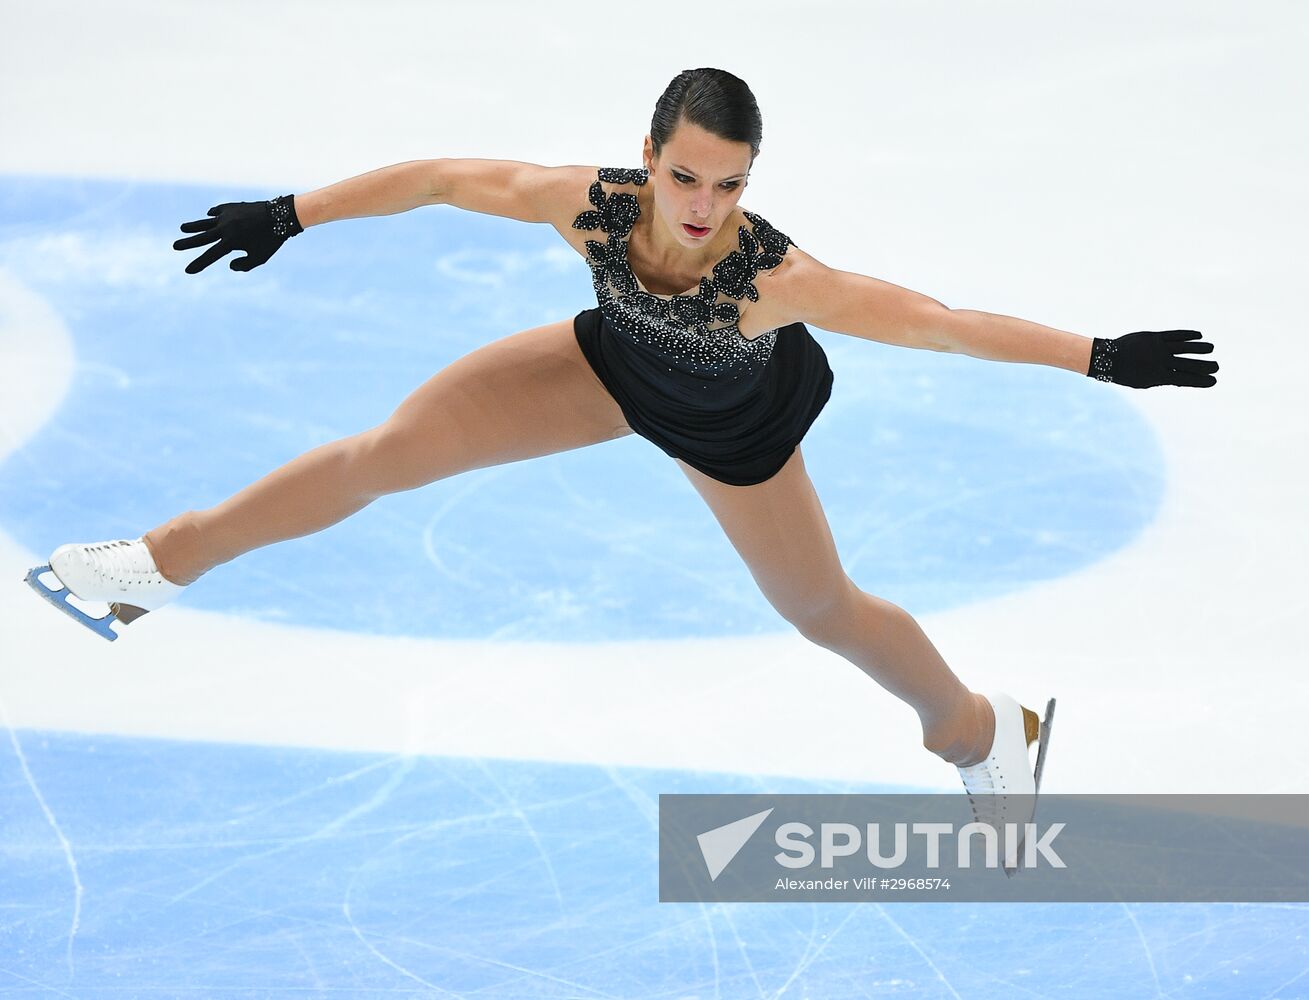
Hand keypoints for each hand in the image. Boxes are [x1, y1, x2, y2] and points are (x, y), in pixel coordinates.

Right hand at [173, 194, 301, 273]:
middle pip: (201, 238)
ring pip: (205, 222)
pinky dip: (212, 215)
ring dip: (193, 226)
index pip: (210, 256)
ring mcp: (226, 216)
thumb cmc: (271, 240)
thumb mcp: (260, 258)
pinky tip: (208, 216)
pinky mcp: (231, 207)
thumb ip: (243, 265)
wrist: (280, 215)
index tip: (187, 271)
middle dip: (187, 243)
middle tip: (174, 246)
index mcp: (231, 242)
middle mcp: (225, 228)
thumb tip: (228, 264)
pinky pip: (217, 212)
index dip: (199, 264)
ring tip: (182, 228)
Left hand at [1087, 330, 1217, 387]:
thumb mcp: (1145, 382)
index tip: (1213, 381)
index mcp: (1158, 376)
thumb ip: (1164, 380)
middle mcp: (1160, 361)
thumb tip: (1184, 380)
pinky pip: (1175, 334)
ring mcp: (1158, 348)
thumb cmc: (1127, 374)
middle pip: (1188, 364)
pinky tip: (1199, 335)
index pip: (1185, 379)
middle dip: (1204, 366)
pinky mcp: (1154, 337)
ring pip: (1184, 347)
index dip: (1200, 381)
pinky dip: (1188, 335)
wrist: (1107, 359)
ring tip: (1211, 348)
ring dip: (1199, 347)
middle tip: (1217, 367)